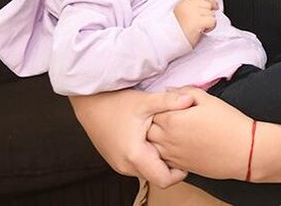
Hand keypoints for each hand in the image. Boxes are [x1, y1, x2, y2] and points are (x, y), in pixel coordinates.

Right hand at [69, 90, 193, 185]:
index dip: (180, 173)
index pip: (164, 180)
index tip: (188, 157)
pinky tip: (155, 142)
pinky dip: (150, 159)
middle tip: (182, 147)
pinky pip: (139, 167)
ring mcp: (120, 166)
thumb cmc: (115, 103)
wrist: (90, 105)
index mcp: (135, 156)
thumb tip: (189, 99)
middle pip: (157, 178)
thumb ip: (169, 101)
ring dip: (160, 162)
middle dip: (172, 166)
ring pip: (148, 173)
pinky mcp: (118, 161)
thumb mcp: (145, 101)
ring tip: (169, 143)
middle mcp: (126, 166)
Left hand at [148, 87, 255, 179]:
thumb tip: (170, 90)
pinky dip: (164, 151)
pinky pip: (162, 159)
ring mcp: (172, 155)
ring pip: (151, 146)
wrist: (244, 151)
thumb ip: (185, 91)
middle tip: (170, 115)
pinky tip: (178, 143)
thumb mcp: (208, 99)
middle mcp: (167, 139)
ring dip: (157, 137)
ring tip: (173, 129)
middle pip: (147, 129)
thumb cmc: (228, 122)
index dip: (159, 105)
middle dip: (153, 121)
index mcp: (172, 120)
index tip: (169, 103)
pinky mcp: (179, 166)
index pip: (152, 110)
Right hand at [173, 0, 216, 46]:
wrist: (169, 42)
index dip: (211, 1)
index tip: (214, 7)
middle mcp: (187, 6)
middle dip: (209, 14)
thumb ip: (192, 9)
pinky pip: (213, 21)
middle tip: (202, 23)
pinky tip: (203, 31)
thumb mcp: (182, 15)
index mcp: (183, 3)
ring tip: (200, 28)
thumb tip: (210, 7)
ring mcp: (193, 12)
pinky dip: (211, 27)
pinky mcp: (198, 21)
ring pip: (212, 13)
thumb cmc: (177, 32)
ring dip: (209, 22)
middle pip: (208, 4)